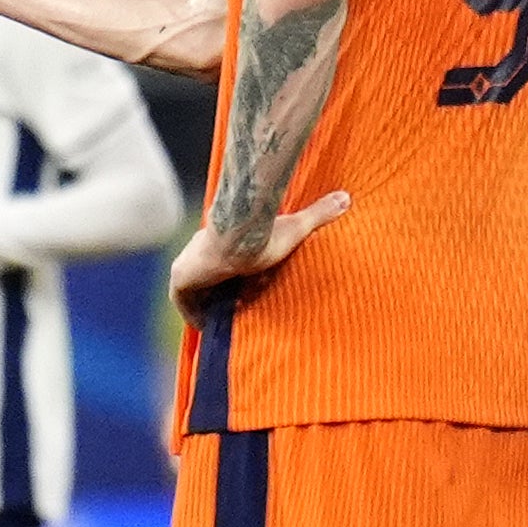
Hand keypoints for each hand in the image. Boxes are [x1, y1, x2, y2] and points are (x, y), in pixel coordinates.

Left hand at [167, 192, 350, 307]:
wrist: (242, 234)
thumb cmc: (265, 229)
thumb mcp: (296, 226)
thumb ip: (318, 214)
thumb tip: (347, 198)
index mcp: (223, 240)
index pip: (224, 265)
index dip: (233, 282)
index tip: (247, 297)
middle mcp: (201, 251)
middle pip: (207, 282)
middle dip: (219, 298)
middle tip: (238, 314)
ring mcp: (188, 264)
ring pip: (194, 293)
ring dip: (206, 308)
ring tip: (226, 325)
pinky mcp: (180, 277)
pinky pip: (182, 302)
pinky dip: (193, 315)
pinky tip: (209, 328)